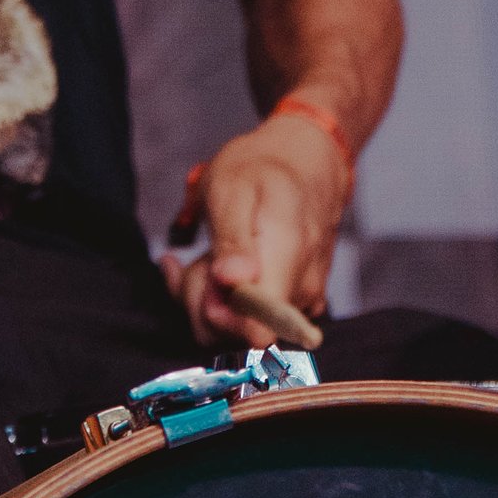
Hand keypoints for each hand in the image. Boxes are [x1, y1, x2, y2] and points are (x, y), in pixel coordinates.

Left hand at [160, 110, 345, 351]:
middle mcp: (301, 294)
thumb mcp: (234, 188)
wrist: (306, 163)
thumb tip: (234, 281)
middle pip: (235, 334)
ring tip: (204, 255)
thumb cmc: (264, 170)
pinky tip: (213, 266)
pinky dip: (222, 298)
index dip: (219, 314)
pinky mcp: (293, 307)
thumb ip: (233, 238)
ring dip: (207, 296)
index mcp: (288, 265)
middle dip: (199, 298)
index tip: (206, 274)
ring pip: (236, 328)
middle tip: (191, 257)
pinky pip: (250, 320)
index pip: (256, 332)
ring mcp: (300, 303)